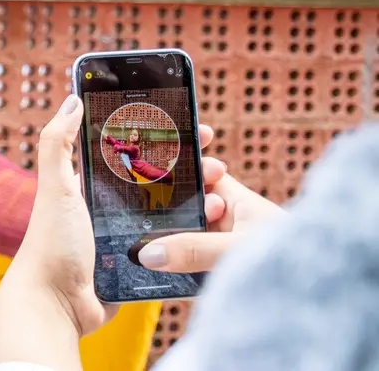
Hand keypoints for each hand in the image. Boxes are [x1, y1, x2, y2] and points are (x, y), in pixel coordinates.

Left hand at [5, 96, 226, 337]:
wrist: (56, 306)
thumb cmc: (52, 243)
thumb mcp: (55, 187)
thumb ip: (58, 143)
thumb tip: (73, 99)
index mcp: (90, 187)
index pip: (133, 154)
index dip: (162, 141)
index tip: (193, 130)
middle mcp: (109, 210)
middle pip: (158, 184)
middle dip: (189, 172)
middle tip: (218, 166)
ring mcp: (126, 239)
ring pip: (170, 216)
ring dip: (197, 206)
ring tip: (223, 197)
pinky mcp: (138, 267)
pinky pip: (171, 249)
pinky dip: (191, 240)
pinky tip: (214, 229)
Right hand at [138, 162, 283, 273]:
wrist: (316, 301)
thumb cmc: (289, 262)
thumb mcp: (234, 250)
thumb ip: (192, 250)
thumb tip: (147, 254)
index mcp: (240, 202)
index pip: (206, 173)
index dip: (188, 165)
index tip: (168, 162)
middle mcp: (231, 221)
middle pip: (190, 204)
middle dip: (174, 208)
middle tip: (163, 217)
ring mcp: (224, 246)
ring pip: (189, 233)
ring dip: (175, 240)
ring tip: (169, 250)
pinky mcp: (219, 271)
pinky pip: (192, 261)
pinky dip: (179, 263)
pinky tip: (167, 270)